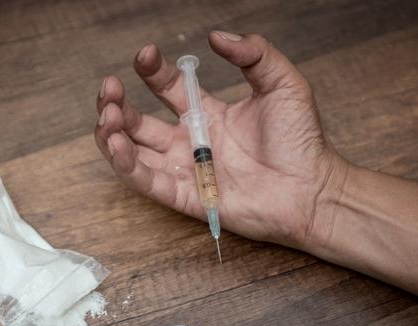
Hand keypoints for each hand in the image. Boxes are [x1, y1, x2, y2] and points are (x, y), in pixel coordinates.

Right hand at [94, 32, 347, 248]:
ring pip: (134, 152)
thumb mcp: (283, 84)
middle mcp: (189, 141)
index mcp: (207, 114)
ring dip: (112, 133)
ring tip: (106, 114)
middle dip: (118, 103)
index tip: (145, 54)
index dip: (152, 71)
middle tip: (109, 87)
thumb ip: (254, 54)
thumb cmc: (301, 141)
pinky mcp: (185, 197)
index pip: (167, 88)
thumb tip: (217, 36)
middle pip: (140, 121)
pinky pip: (147, 182)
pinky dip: (127, 165)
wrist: (312, 189)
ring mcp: (185, 170)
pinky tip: (117, 143)